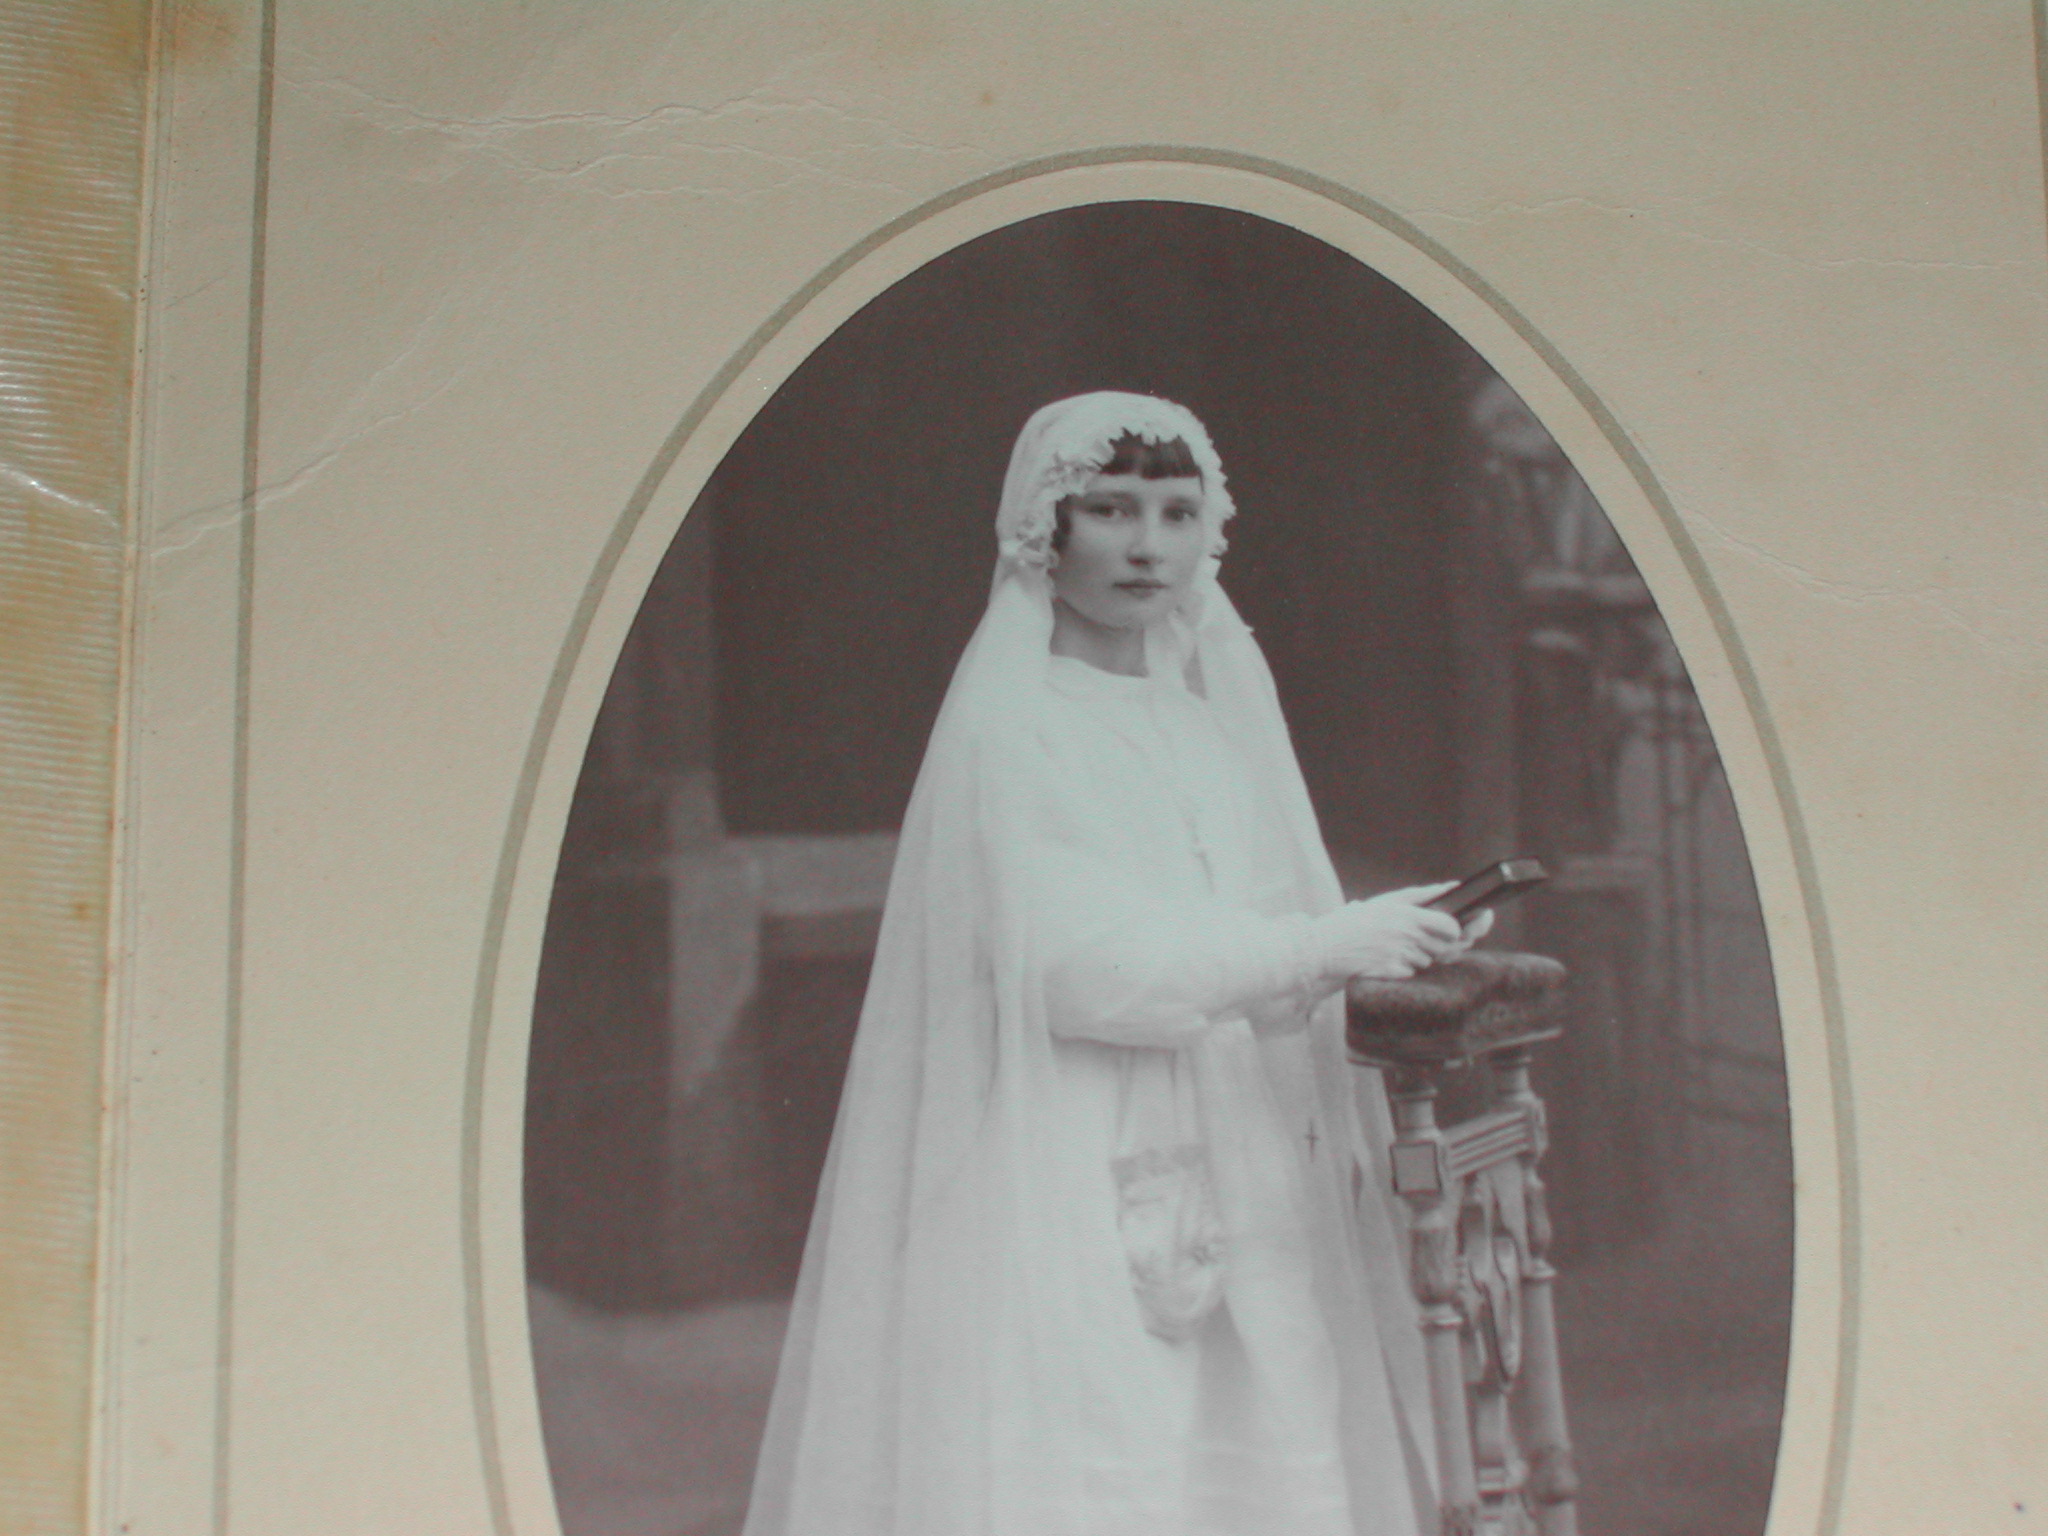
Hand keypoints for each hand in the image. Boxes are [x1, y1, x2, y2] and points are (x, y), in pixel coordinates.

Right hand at [1309, 884, 1469, 985]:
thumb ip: (1420, 895)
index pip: (1450, 926)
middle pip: (1441, 947)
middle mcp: (1407, 934)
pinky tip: (1385, 958)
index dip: (1453, 931)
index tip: (1448, 931)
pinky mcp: (1392, 971)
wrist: (1326, 946)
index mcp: (1408, 914)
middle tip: (1412, 939)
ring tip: (1393, 947)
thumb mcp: (1387, 901)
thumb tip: (1451, 886)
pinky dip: (1402, 968)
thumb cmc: (1357, 921)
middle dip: (1433, 945)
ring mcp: (1400, 954)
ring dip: (1416, 957)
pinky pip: (1410, 972)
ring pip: (1426, 961)